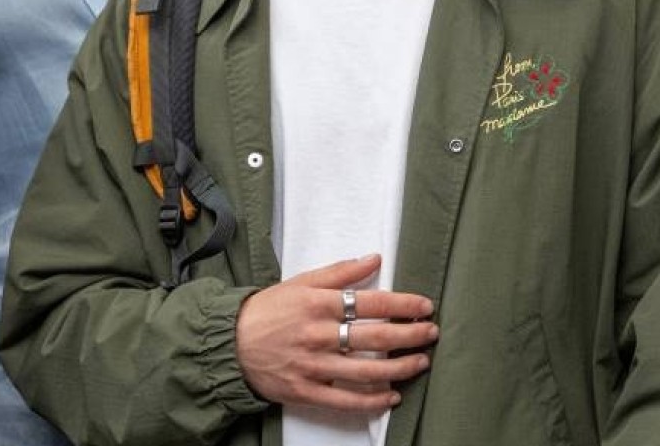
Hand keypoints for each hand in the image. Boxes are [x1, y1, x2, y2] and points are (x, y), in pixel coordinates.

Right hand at [235, 254, 437, 412]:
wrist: (229, 342)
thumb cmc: (267, 311)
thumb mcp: (299, 283)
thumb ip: (338, 272)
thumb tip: (374, 258)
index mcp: (315, 304)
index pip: (370, 303)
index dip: (403, 305)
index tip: (424, 306)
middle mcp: (316, 335)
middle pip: (376, 338)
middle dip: (410, 335)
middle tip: (431, 333)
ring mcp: (312, 366)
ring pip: (368, 372)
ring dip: (402, 368)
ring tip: (421, 362)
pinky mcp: (307, 391)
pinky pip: (348, 400)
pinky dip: (374, 400)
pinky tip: (392, 395)